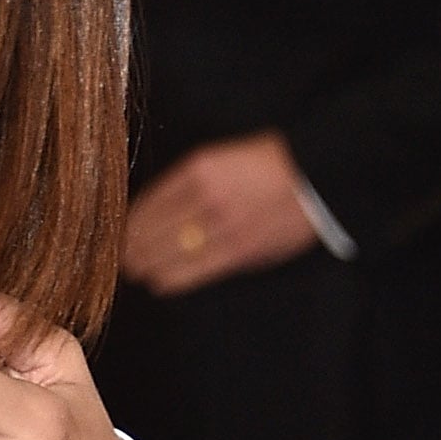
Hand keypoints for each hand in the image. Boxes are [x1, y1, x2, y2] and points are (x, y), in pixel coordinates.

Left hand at [123, 133, 320, 295]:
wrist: (319, 175)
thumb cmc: (271, 162)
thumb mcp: (223, 157)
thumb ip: (191, 181)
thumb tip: (156, 209)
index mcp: (199, 168)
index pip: (149, 202)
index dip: (129, 223)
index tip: (120, 232)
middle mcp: (206, 196)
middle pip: (151, 230)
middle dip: (131, 247)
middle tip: (120, 257)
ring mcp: (223, 225)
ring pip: (168, 252)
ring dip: (146, 265)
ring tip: (135, 271)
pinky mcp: (241, 249)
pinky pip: (195, 269)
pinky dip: (171, 278)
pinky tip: (158, 282)